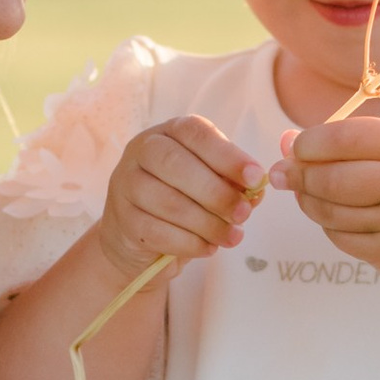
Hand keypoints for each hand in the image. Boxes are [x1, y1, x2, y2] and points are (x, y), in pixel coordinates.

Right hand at [93, 115, 263, 288]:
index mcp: (169, 132)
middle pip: (177, 166)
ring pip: (169, 202)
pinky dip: (189, 244)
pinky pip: (157, 232)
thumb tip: (257, 191)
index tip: (256, 177)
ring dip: (208, 224)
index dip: (228, 155)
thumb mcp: (210, 181)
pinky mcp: (123, 219)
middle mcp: (142, 151)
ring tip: (233, 237)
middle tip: (244, 214)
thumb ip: (233, 182)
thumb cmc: (182, 197)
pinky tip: (208, 248)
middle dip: (217, 193)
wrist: (137, 232)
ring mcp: (126, 184)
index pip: (196, 133)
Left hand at [276, 113, 379, 282]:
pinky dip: (327, 224)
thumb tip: (288, 142)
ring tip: (304, 190)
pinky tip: (330, 213)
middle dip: (298, 175)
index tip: (296, 146)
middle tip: (284, 172)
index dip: (309, 143)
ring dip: (308, 200)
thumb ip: (357, 138)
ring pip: (331, 212)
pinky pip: (342, 238)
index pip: (344, 139)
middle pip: (332, 180)